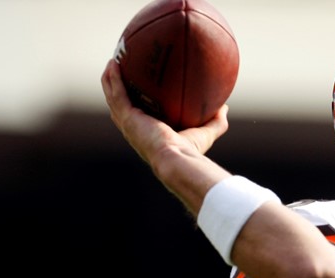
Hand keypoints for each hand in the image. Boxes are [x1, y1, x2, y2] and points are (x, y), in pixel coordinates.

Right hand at [100, 59, 227, 164]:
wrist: (178, 159)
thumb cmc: (190, 152)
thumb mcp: (205, 133)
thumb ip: (215, 121)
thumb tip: (224, 106)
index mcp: (147, 132)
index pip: (136, 115)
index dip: (133, 101)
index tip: (135, 86)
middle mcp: (134, 128)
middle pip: (119, 104)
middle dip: (116, 86)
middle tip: (119, 68)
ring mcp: (128, 123)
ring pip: (113, 97)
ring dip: (110, 79)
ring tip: (112, 62)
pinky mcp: (128, 118)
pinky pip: (117, 94)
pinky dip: (113, 79)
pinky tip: (113, 64)